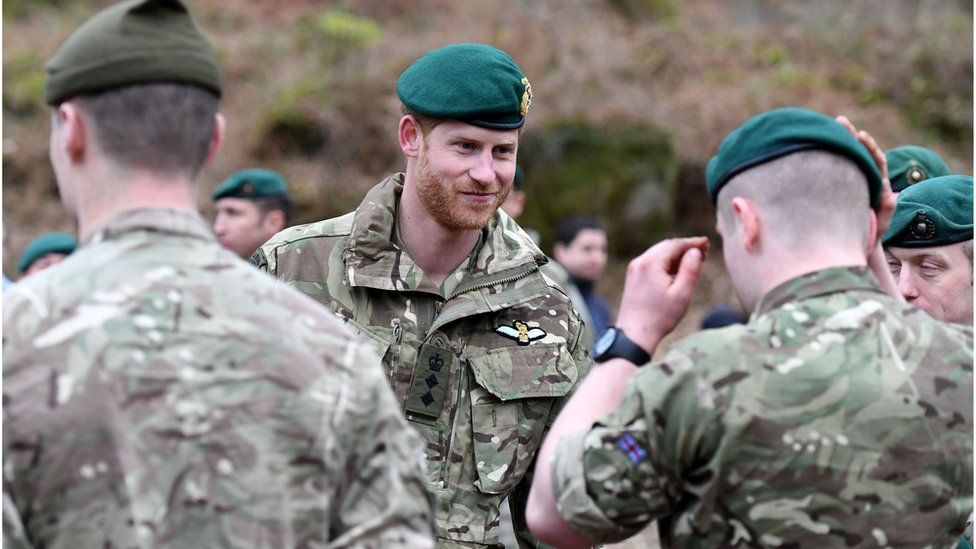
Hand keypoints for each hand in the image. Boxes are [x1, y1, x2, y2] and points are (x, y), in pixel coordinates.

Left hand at [615, 237, 708, 354]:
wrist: (634, 334)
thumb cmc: (660, 317)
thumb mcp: (681, 294)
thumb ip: (690, 269)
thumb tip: (694, 251)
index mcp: (651, 263)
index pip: (674, 245)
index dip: (692, 242)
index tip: (707, 243)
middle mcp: (640, 262)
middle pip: (666, 247)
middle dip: (685, 247)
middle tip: (704, 250)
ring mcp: (634, 269)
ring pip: (658, 254)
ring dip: (676, 255)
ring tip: (694, 260)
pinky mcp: (633, 277)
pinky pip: (652, 262)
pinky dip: (666, 262)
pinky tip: (677, 269)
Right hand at [835, 115, 895, 237]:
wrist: (860, 245)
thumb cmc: (872, 235)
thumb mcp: (881, 224)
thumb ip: (887, 209)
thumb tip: (889, 191)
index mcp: (879, 185)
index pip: (876, 161)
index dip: (869, 148)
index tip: (860, 136)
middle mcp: (866, 180)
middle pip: (861, 153)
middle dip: (850, 136)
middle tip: (840, 121)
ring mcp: (853, 184)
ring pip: (847, 160)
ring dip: (837, 143)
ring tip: (824, 128)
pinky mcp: (839, 189)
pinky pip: (835, 171)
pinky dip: (827, 158)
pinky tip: (814, 149)